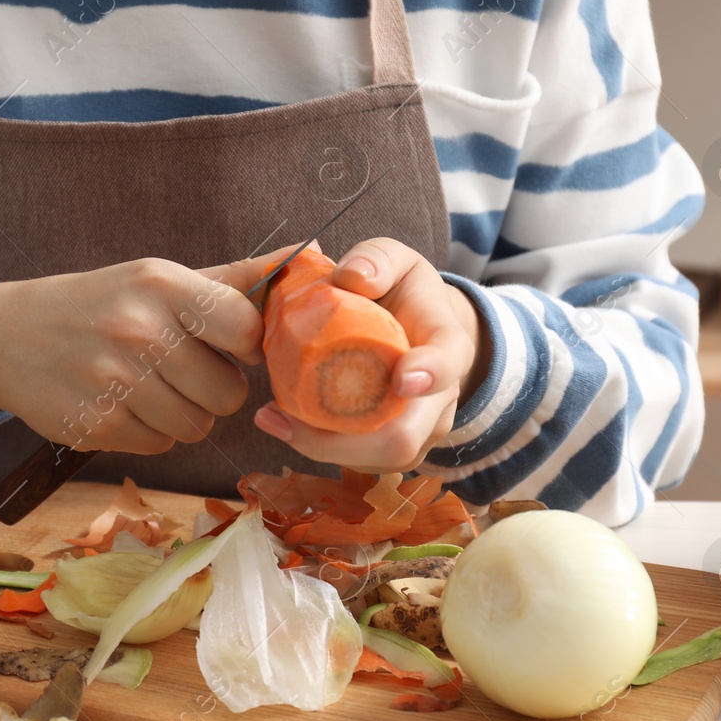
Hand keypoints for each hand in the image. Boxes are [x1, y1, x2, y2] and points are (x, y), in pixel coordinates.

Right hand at [0, 247, 299, 454]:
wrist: (4, 337)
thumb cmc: (98, 305)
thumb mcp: (156, 279)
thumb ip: (231, 281)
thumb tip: (304, 258)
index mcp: (161, 285)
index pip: (245, 327)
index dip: (245, 345)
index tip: (227, 344)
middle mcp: (138, 330)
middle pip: (227, 392)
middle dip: (213, 389)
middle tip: (182, 370)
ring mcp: (115, 381)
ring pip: (197, 426)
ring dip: (183, 415)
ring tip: (151, 387)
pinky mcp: (97, 424)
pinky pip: (161, 445)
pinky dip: (150, 432)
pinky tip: (123, 404)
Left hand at [252, 238, 489, 472]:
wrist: (420, 331)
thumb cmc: (404, 293)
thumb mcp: (397, 261)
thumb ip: (377, 259)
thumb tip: (352, 278)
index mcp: (447, 344)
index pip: (449, 362)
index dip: (430, 373)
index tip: (403, 379)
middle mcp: (440, 398)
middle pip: (403, 438)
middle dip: (342, 439)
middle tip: (281, 414)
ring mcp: (420, 431)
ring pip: (376, 459)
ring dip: (320, 446)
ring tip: (272, 417)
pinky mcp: (392, 449)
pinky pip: (359, 461)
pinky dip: (319, 447)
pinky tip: (285, 423)